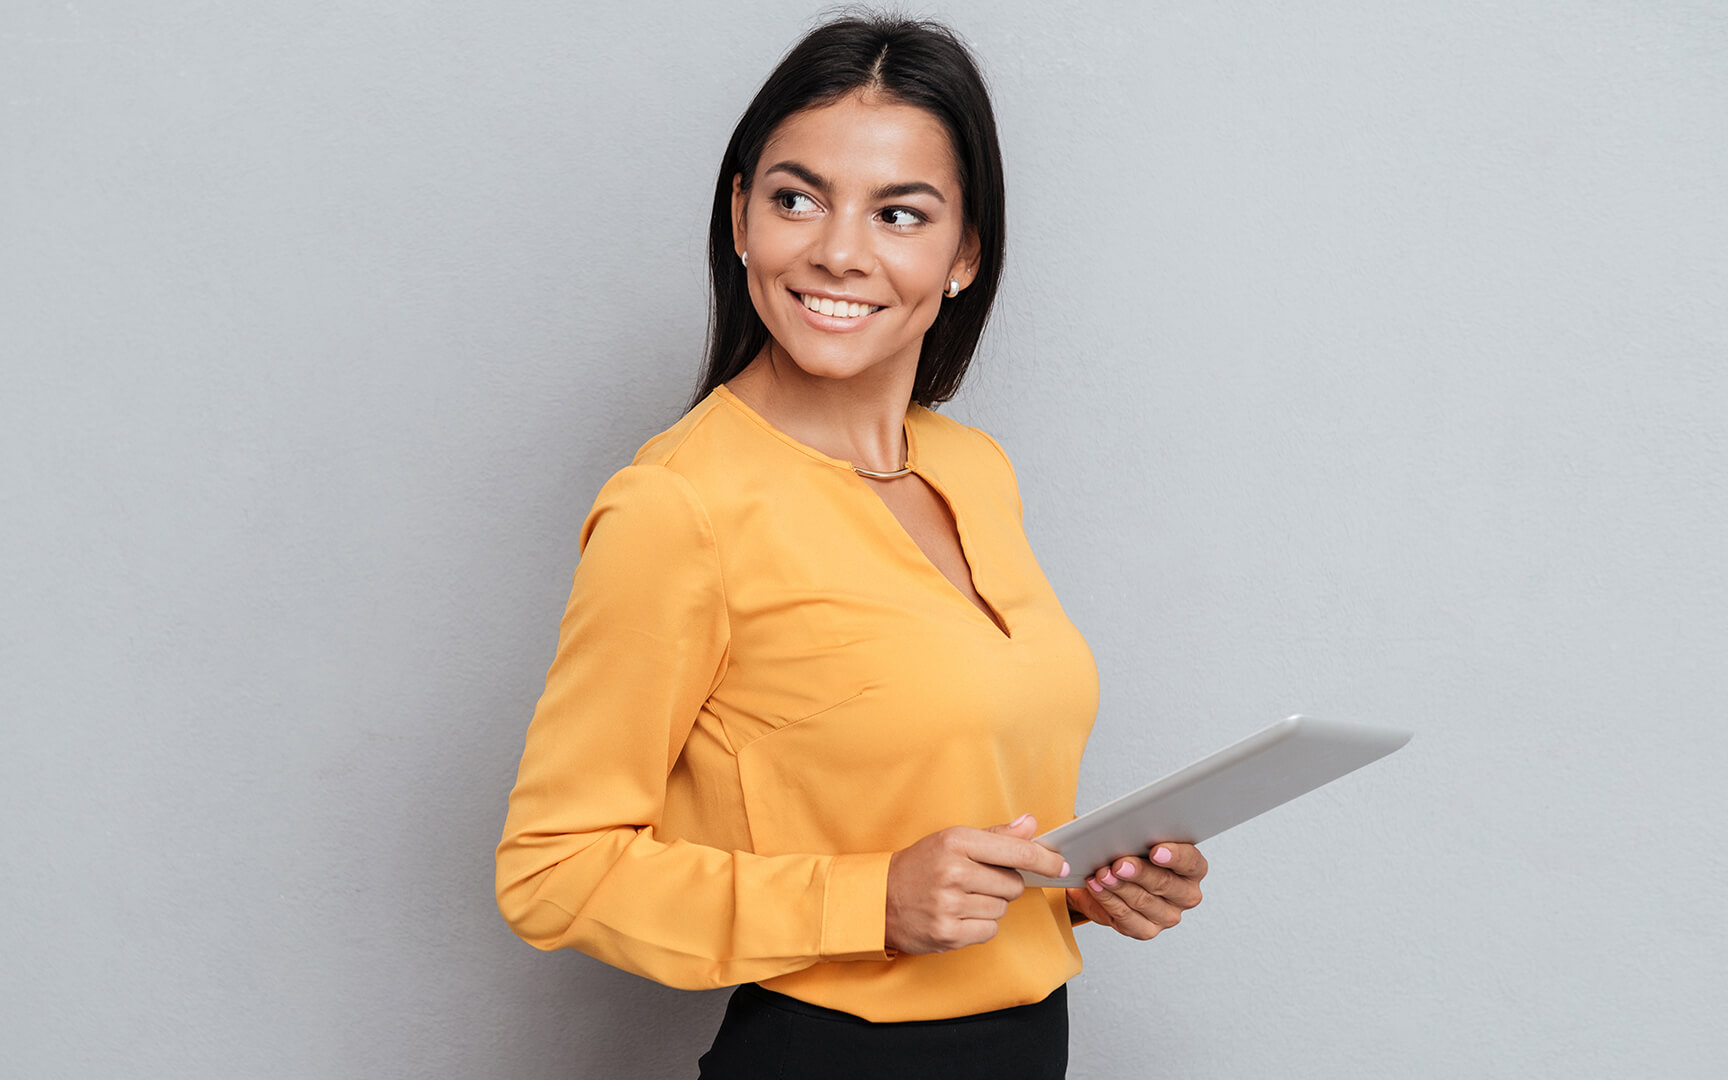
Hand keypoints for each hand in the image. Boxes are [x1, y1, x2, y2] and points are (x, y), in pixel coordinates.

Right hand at [885, 814, 1069, 954]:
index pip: (1017, 850)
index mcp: (956, 842)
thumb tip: (1031, 824)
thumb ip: (996, 835)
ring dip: (990, 905)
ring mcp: (949, 905)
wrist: (877, 900)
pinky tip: (958, 915)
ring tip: (962, 898)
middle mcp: (953, 872)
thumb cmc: (919, 866)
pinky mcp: (948, 934)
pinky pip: (989, 930)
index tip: (1061, 865)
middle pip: (1013, 884)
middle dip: (1003, 884)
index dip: (1045, 859)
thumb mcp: (952, 840)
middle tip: (977, 881)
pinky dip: (979, 925)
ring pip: (1002, 908)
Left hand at [1064, 843, 1206, 940]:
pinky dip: (1108, 900)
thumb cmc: (1129, 852)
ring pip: (1143, 901)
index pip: (1191, 862)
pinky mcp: (1146, 930)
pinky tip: (1097, 887)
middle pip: (1165, 883)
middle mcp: (1185, 894)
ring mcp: (1167, 916)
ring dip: (1119, 886)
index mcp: (1192, 868)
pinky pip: (1126, 918)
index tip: (1156, 851)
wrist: (1106, 878)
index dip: (1174, 856)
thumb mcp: (1137, 838)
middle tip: (1119, 864)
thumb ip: (1139, 835)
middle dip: (1140, 872)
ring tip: (1102, 873)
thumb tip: (1125, 832)